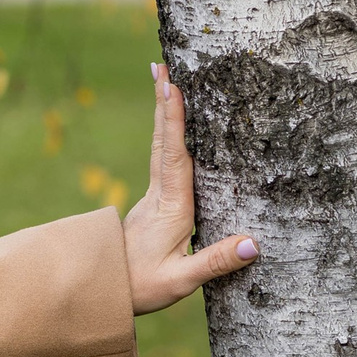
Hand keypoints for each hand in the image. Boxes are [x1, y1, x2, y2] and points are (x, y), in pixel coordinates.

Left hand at [125, 62, 259, 313]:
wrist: (103, 291)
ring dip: (161, 113)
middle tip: (162, 65)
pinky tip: (166, 125)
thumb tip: (253, 244)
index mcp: (171, 208)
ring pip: (159, 147)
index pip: (174, 157)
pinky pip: (160, 158)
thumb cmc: (141, 287)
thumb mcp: (180, 281)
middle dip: (164, 103)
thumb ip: (214, 262)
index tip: (173, 87)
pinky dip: (164, 134)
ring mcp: (154, 197)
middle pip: (162, 141)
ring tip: (162, 80)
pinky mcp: (154, 203)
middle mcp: (160, 196)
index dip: (174, 122)